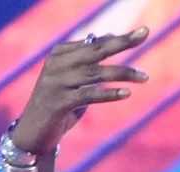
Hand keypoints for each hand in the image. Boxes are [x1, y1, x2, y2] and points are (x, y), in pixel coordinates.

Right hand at [11, 30, 149, 155]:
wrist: (35, 130)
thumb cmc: (61, 103)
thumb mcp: (76, 79)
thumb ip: (90, 61)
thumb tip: (112, 38)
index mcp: (59, 54)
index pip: (94, 43)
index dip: (118, 38)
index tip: (142, 33)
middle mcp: (55, 64)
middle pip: (94, 51)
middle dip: (121, 43)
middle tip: (144, 36)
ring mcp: (55, 83)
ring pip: (95, 73)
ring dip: (123, 73)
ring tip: (144, 77)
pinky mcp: (58, 102)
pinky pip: (88, 95)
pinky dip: (108, 94)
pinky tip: (127, 93)